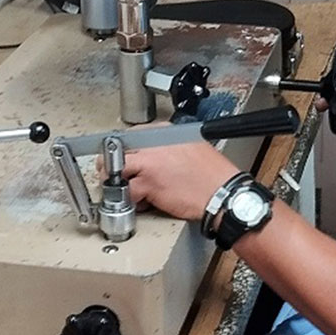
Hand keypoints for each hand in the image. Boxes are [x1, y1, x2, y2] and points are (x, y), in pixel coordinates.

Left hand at [107, 141, 239, 221]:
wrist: (223, 193)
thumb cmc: (212, 175)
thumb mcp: (192, 147)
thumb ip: (170, 146)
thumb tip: (155, 154)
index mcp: (166, 131)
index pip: (133, 134)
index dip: (126, 149)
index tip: (124, 158)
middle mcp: (155, 143)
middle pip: (120, 149)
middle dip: (113, 164)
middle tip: (115, 175)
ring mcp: (150, 162)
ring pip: (115, 168)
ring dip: (115, 181)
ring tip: (123, 190)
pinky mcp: (148, 183)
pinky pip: (126, 191)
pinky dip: (129, 200)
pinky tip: (139, 202)